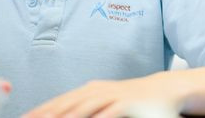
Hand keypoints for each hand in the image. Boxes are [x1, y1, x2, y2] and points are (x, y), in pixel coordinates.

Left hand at [23, 73, 183, 117]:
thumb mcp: (106, 104)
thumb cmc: (133, 101)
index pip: (58, 103)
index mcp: (89, 92)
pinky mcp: (126, 103)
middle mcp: (97, 92)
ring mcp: (112, 96)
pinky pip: (107, 114)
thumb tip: (64, 116)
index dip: (38, 111)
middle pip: (64, 105)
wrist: (166, 90)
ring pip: (82, 108)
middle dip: (43, 115)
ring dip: (63, 117)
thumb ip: (87, 111)